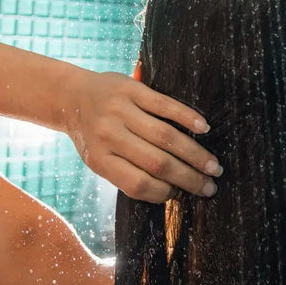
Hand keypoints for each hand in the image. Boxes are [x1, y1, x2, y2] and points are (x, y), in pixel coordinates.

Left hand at [64, 71, 221, 202]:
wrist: (72, 97)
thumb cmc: (91, 135)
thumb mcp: (97, 158)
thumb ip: (126, 173)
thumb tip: (170, 190)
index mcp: (99, 160)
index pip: (137, 184)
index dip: (163, 193)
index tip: (180, 195)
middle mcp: (108, 135)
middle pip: (157, 162)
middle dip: (189, 178)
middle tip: (210, 186)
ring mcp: (120, 110)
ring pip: (165, 136)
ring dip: (195, 154)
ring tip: (213, 166)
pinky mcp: (131, 89)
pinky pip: (165, 105)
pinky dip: (187, 118)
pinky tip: (204, 128)